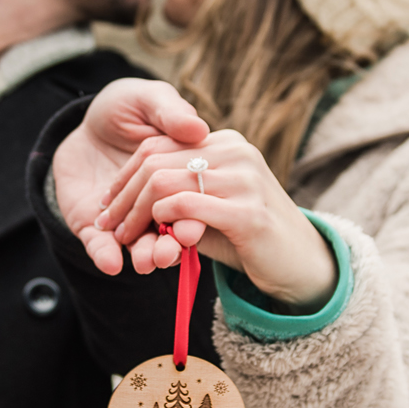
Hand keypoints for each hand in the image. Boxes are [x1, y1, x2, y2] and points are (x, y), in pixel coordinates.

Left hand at [52, 79, 209, 275]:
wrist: (80, 122)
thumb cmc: (125, 106)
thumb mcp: (149, 99)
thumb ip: (170, 112)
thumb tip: (199, 128)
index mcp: (180, 172)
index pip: (185, 192)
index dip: (188, 207)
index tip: (193, 224)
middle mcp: (158, 201)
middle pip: (168, 224)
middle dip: (170, 241)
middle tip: (172, 251)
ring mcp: (128, 217)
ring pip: (141, 243)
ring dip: (146, 254)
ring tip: (148, 263)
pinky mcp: (95, 226)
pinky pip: (101, 247)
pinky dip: (106, 255)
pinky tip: (112, 262)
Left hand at [96, 129, 337, 308]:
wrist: (302, 264)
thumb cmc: (249, 238)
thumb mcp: (211, 206)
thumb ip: (180, 193)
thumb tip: (137, 199)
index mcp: (225, 143)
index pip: (158, 144)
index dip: (125, 174)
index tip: (107, 202)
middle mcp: (235, 151)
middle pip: (155, 161)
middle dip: (123, 195)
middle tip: (106, 223)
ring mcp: (244, 178)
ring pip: (164, 182)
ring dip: (134, 213)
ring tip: (122, 236)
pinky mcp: (247, 211)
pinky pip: (185, 206)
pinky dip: (160, 221)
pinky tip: (153, 238)